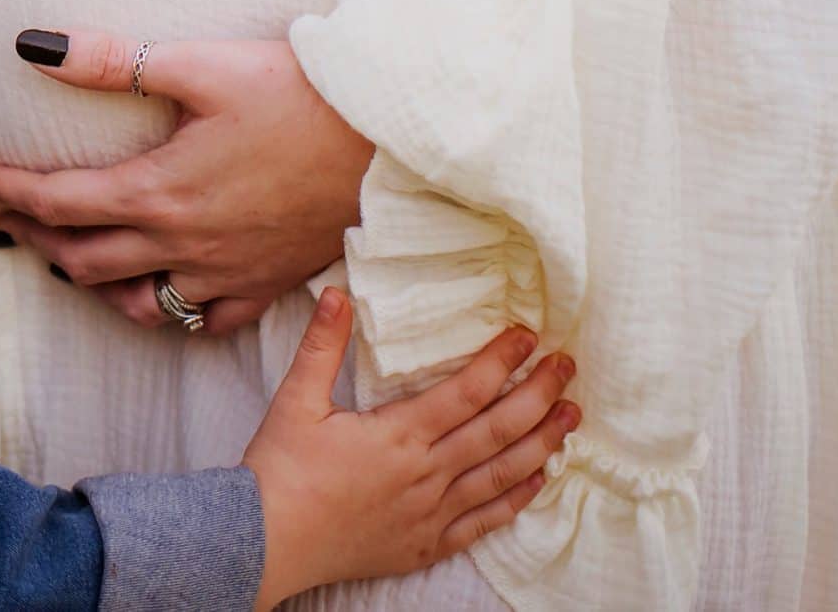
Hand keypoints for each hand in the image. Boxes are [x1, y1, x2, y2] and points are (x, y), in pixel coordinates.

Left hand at [0, 28, 373, 332]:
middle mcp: (184, 244)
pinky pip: (205, 321)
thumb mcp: (198, 65)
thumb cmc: (299, 94)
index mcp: (158, 191)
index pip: (57, 202)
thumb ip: (109, 61)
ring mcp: (228, 273)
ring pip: (137, 302)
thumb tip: (30, 46)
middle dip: (36, 239)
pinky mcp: (270, 284)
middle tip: (6, 219)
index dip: (6, 191)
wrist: (393, 138)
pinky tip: (157, 294)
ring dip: (93, 283)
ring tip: (67, 258)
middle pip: (84, 259)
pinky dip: (168, 312)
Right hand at [245, 288, 576, 607]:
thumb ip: (322, 346)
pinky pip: (486, 521)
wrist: (266, 540)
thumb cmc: (280, 470)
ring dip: (542, 443)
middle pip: (497, 430)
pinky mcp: (427, 544)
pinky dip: (517, 498)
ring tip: (571, 418)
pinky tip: (537, 479)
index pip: (465, 391)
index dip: (500, 361)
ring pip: (502, 474)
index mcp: (397, 435)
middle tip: (567, 367)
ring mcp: (432, 513)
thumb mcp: (295, 400)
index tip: (526, 336)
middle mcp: (425, 474)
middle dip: (538, 395)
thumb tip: (336, 294)